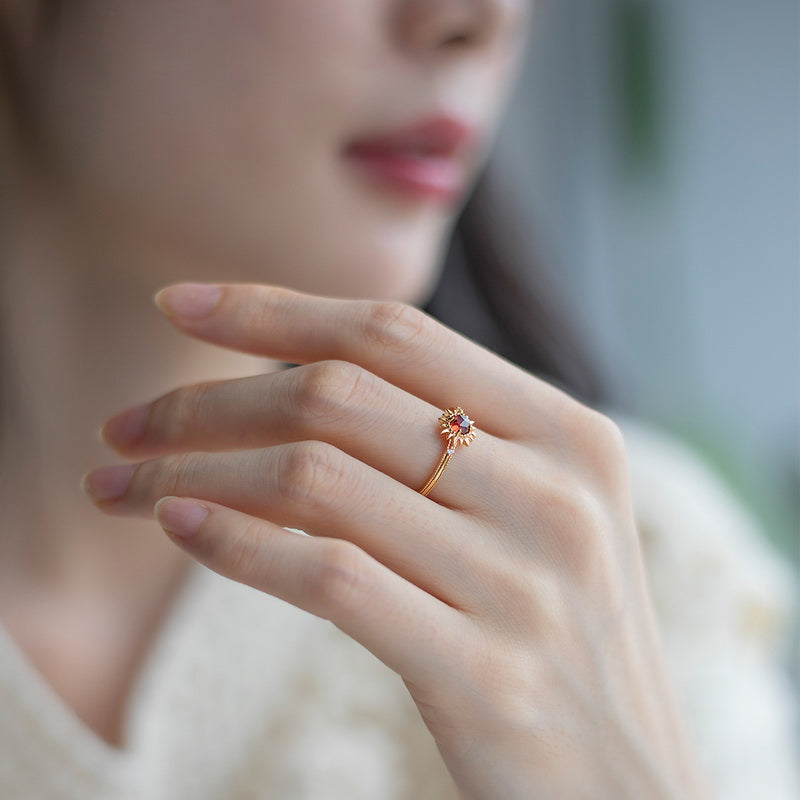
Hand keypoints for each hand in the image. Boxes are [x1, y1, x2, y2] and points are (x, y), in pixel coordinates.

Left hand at [85, 283, 710, 799]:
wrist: (630, 787)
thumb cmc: (557, 633)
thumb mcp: (524, 515)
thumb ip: (441, 443)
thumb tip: (292, 375)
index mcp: (568, 433)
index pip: (396, 333)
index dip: (276, 308)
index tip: (180, 305)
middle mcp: (554, 492)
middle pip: (338, 396)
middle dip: (207, 400)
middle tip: (124, 423)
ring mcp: (525, 584)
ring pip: (317, 480)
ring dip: (194, 469)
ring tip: (119, 483)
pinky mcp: (488, 676)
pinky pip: (330, 577)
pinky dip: (236, 544)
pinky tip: (177, 525)